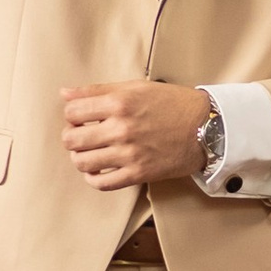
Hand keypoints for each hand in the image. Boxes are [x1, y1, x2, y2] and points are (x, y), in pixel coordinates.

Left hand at [61, 81, 210, 188]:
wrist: (206, 127)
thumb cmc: (173, 104)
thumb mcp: (135, 87)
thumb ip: (98, 90)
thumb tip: (65, 93)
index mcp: (119, 103)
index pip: (72, 111)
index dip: (71, 114)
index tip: (80, 117)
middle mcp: (122, 128)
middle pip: (72, 139)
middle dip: (71, 137)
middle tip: (81, 135)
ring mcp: (129, 153)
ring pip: (82, 162)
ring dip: (80, 157)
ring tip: (89, 152)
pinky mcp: (138, 174)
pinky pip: (101, 183)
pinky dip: (93, 178)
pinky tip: (97, 170)